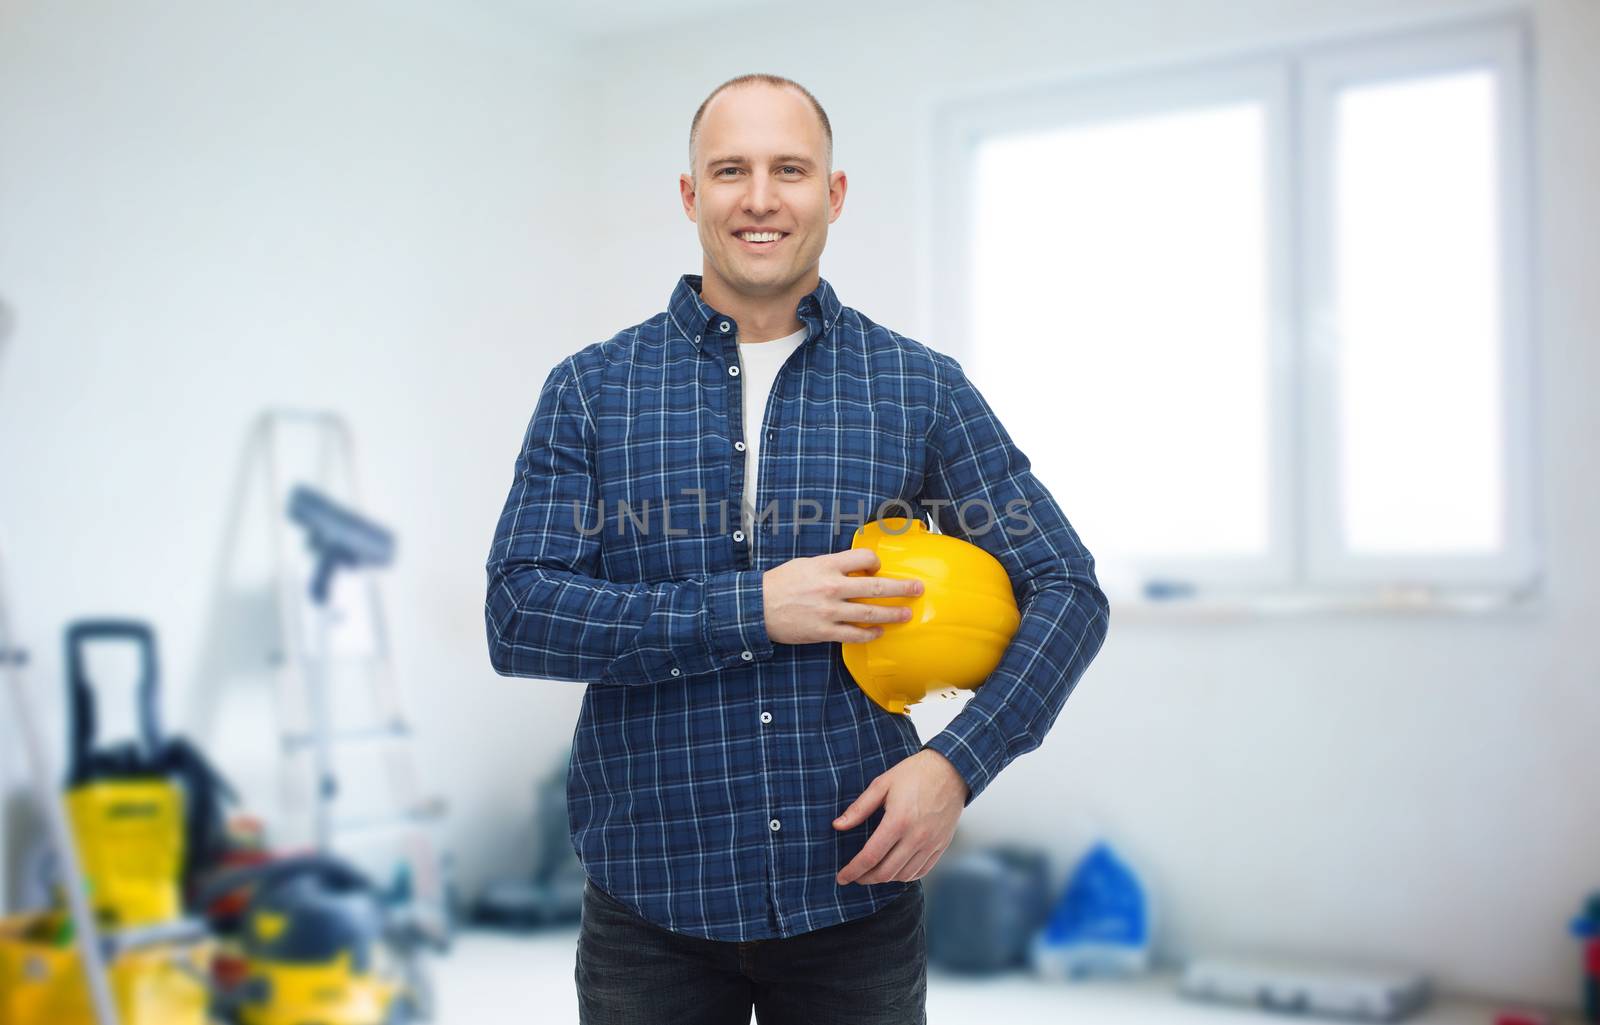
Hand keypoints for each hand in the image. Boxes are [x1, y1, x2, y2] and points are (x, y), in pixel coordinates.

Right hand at [762, 548, 922, 644]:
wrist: (756, 607)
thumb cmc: (779, 584)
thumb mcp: (805, 564)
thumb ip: (830, 566)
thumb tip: (852, 568)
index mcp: (827, 566)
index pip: (864, 558)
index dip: (876, 563)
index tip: (879, 568)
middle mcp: (832, 587)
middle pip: (876, 587)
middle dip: (901, 588)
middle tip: (917, 588)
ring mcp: (829, 611)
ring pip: (870, 613)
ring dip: (892, 613)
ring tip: (907, 613)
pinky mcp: (824, 631)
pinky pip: (854, 634)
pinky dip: (870, 633)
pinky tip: (879, 632)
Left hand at [833, 749, 967, 885]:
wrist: (952, 770)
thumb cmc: (914, 774)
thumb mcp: (882, 784)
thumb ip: (859, 808)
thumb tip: (837, 826)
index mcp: (898, 821)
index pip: (870, 857)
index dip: (853, 871)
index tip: (841, 877)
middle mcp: (916, 837)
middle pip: (886, 873)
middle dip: (865, 878)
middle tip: (854, 876)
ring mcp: (931, 844)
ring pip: (903, 876)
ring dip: (884, 879)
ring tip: (872, 872)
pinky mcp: (941, 846)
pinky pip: (921, 871)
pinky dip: (904, 876)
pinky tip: (894, 870)